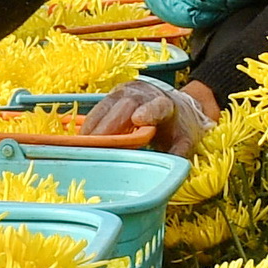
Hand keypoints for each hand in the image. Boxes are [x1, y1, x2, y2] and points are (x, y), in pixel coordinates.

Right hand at [79, 76, 220, 156]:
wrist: (179, 106)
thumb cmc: (179, 127)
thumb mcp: (186, 142)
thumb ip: (179, 156)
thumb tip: (170, 175)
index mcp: (166, 105)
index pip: (157, 107)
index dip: (148, 112)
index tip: (138, 119)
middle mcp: (144, 94)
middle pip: (124, 108)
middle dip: (108, 128)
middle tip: (94, 149)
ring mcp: (126, 92)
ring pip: (106, 108)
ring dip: (94, 128)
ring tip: (82, 147)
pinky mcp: (113, 95)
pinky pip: (98, 110)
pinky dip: (90, 126)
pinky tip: (83, 140)